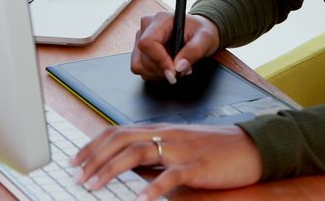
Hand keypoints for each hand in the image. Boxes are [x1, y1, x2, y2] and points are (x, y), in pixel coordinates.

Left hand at [72, 124, 261, 198]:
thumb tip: (126, 165)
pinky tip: (141, 199)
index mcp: (159, 131)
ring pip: (137, 153)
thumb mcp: (178, 148)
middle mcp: (165, 135)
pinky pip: (171, 175)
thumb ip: (154, 154)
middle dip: (94, 158)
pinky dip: (153, 187)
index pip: (117, 132)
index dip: (93, 145)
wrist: (249, 147)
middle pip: (121, 140)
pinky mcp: (196, 165)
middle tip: (78, 177)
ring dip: (111, 170)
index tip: (75, 160)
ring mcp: (180, 149)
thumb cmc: (214, 149)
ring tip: (95, 186)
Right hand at [131, 13, 219, 82]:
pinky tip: (167, 66)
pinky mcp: (140, 49)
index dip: (159, 60)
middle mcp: (147, 26)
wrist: (199, 32)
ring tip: (175, 67)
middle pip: (143, 57)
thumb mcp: (205, 39)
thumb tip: (178, 67)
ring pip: (139, 65)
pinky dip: (154, 73)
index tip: (173, 72)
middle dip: (163, 69)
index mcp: (161, 20)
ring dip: (158, 72)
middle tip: (181, 69)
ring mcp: (141, 37)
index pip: (148, 42)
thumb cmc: (201, 31)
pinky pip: (140, 68)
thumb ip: (193, 51)